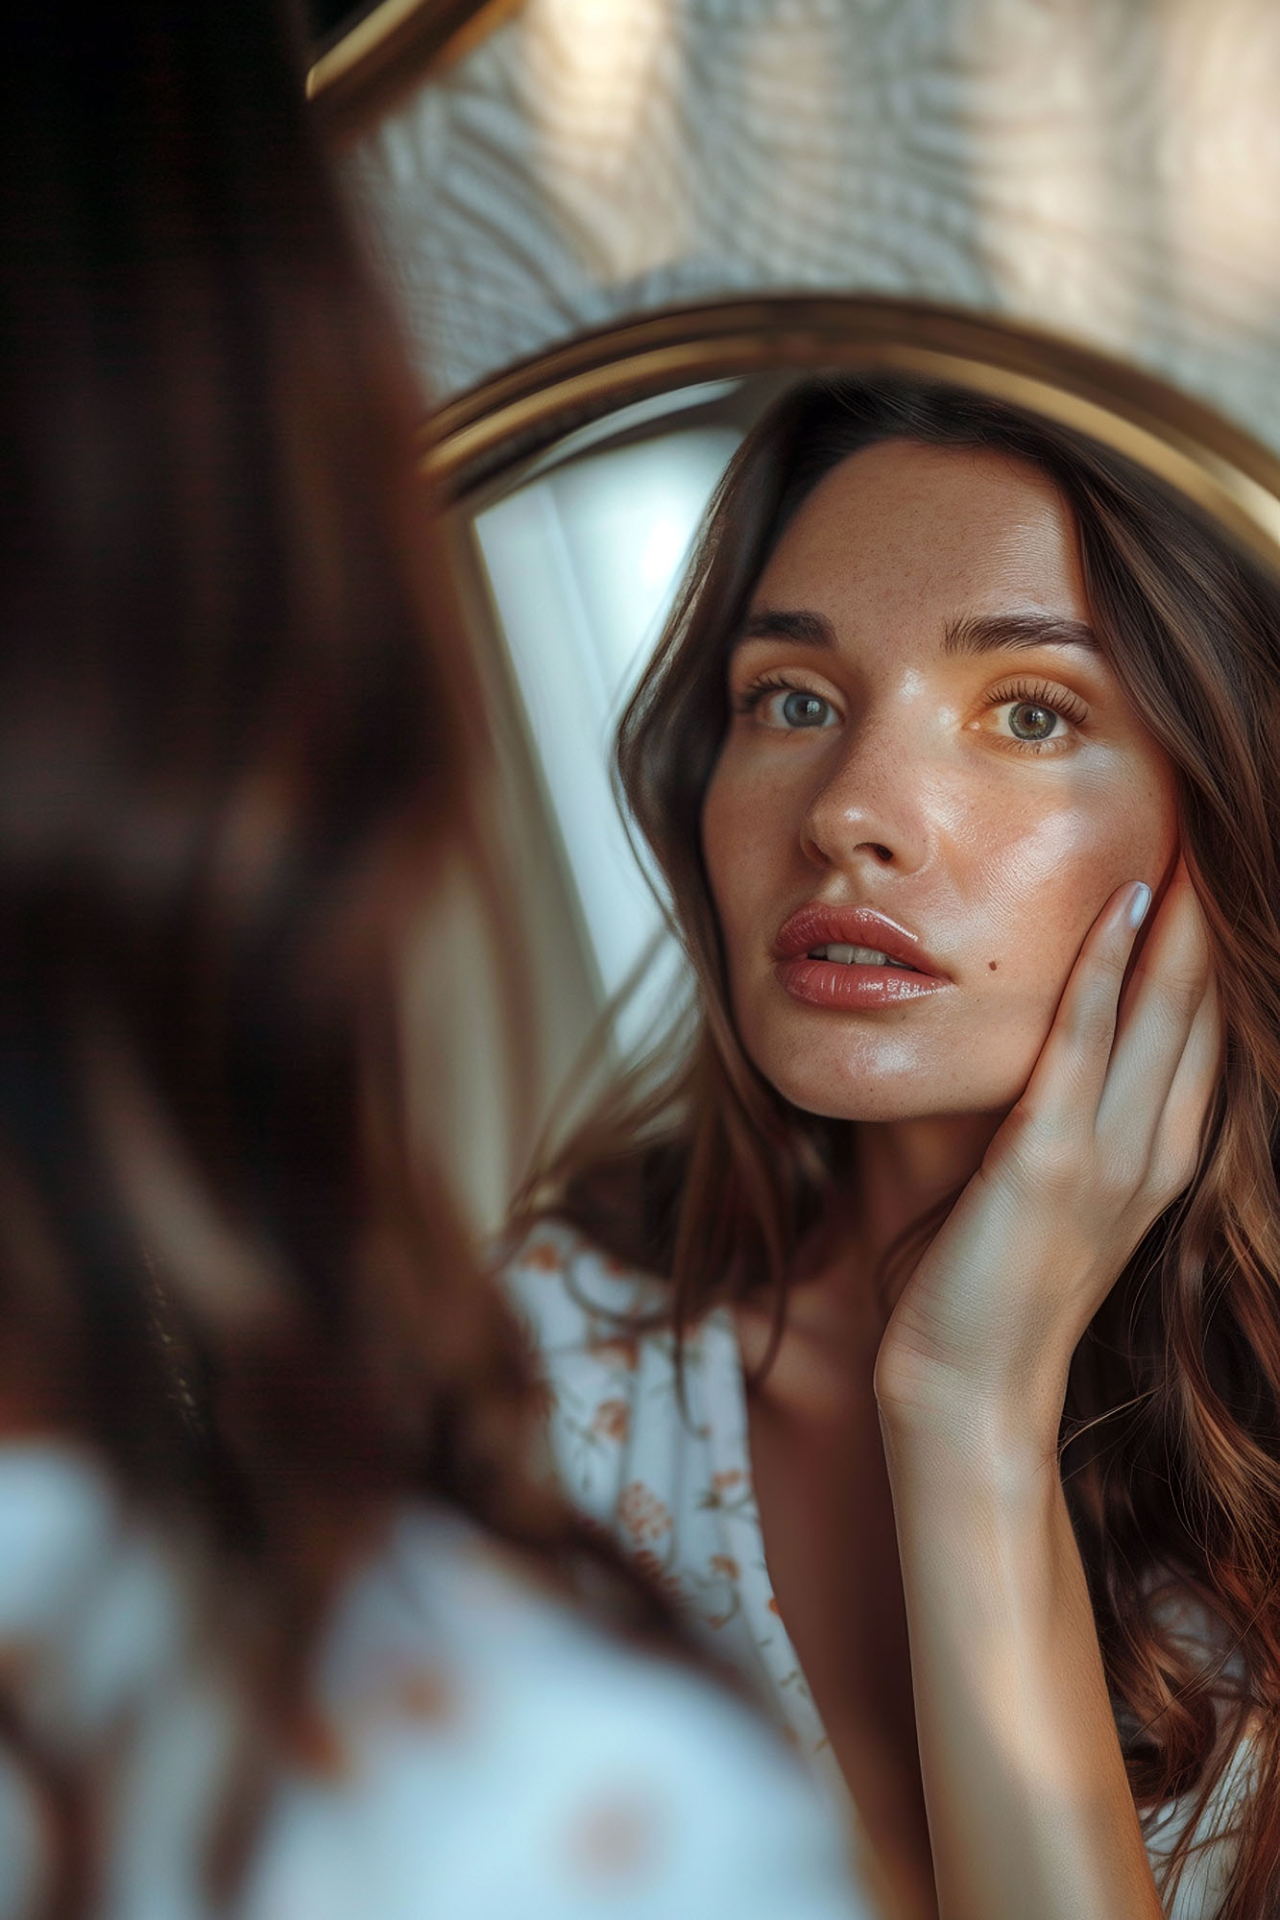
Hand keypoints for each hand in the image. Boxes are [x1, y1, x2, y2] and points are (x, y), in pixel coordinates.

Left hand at [874, 858, 1220, 1443]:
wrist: (969, 1384)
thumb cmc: (997, 1282)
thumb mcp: (1059, 1191)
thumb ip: (1078, 1120)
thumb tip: (1072, 1042)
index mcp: (1162, 1153)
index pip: (1209, 1024)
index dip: (1221, 942)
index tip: (1224, 862)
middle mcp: (1156, 1147)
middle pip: (1206, 1004)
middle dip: (1219, 911)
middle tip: (1223, 820)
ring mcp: (1110, 1153)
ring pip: (1166, 1009)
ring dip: (1184, 916)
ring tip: (1197, 830)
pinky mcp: (1050, 1159)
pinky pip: (1086, 1042)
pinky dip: (1108, 968)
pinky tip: (1125, 904)